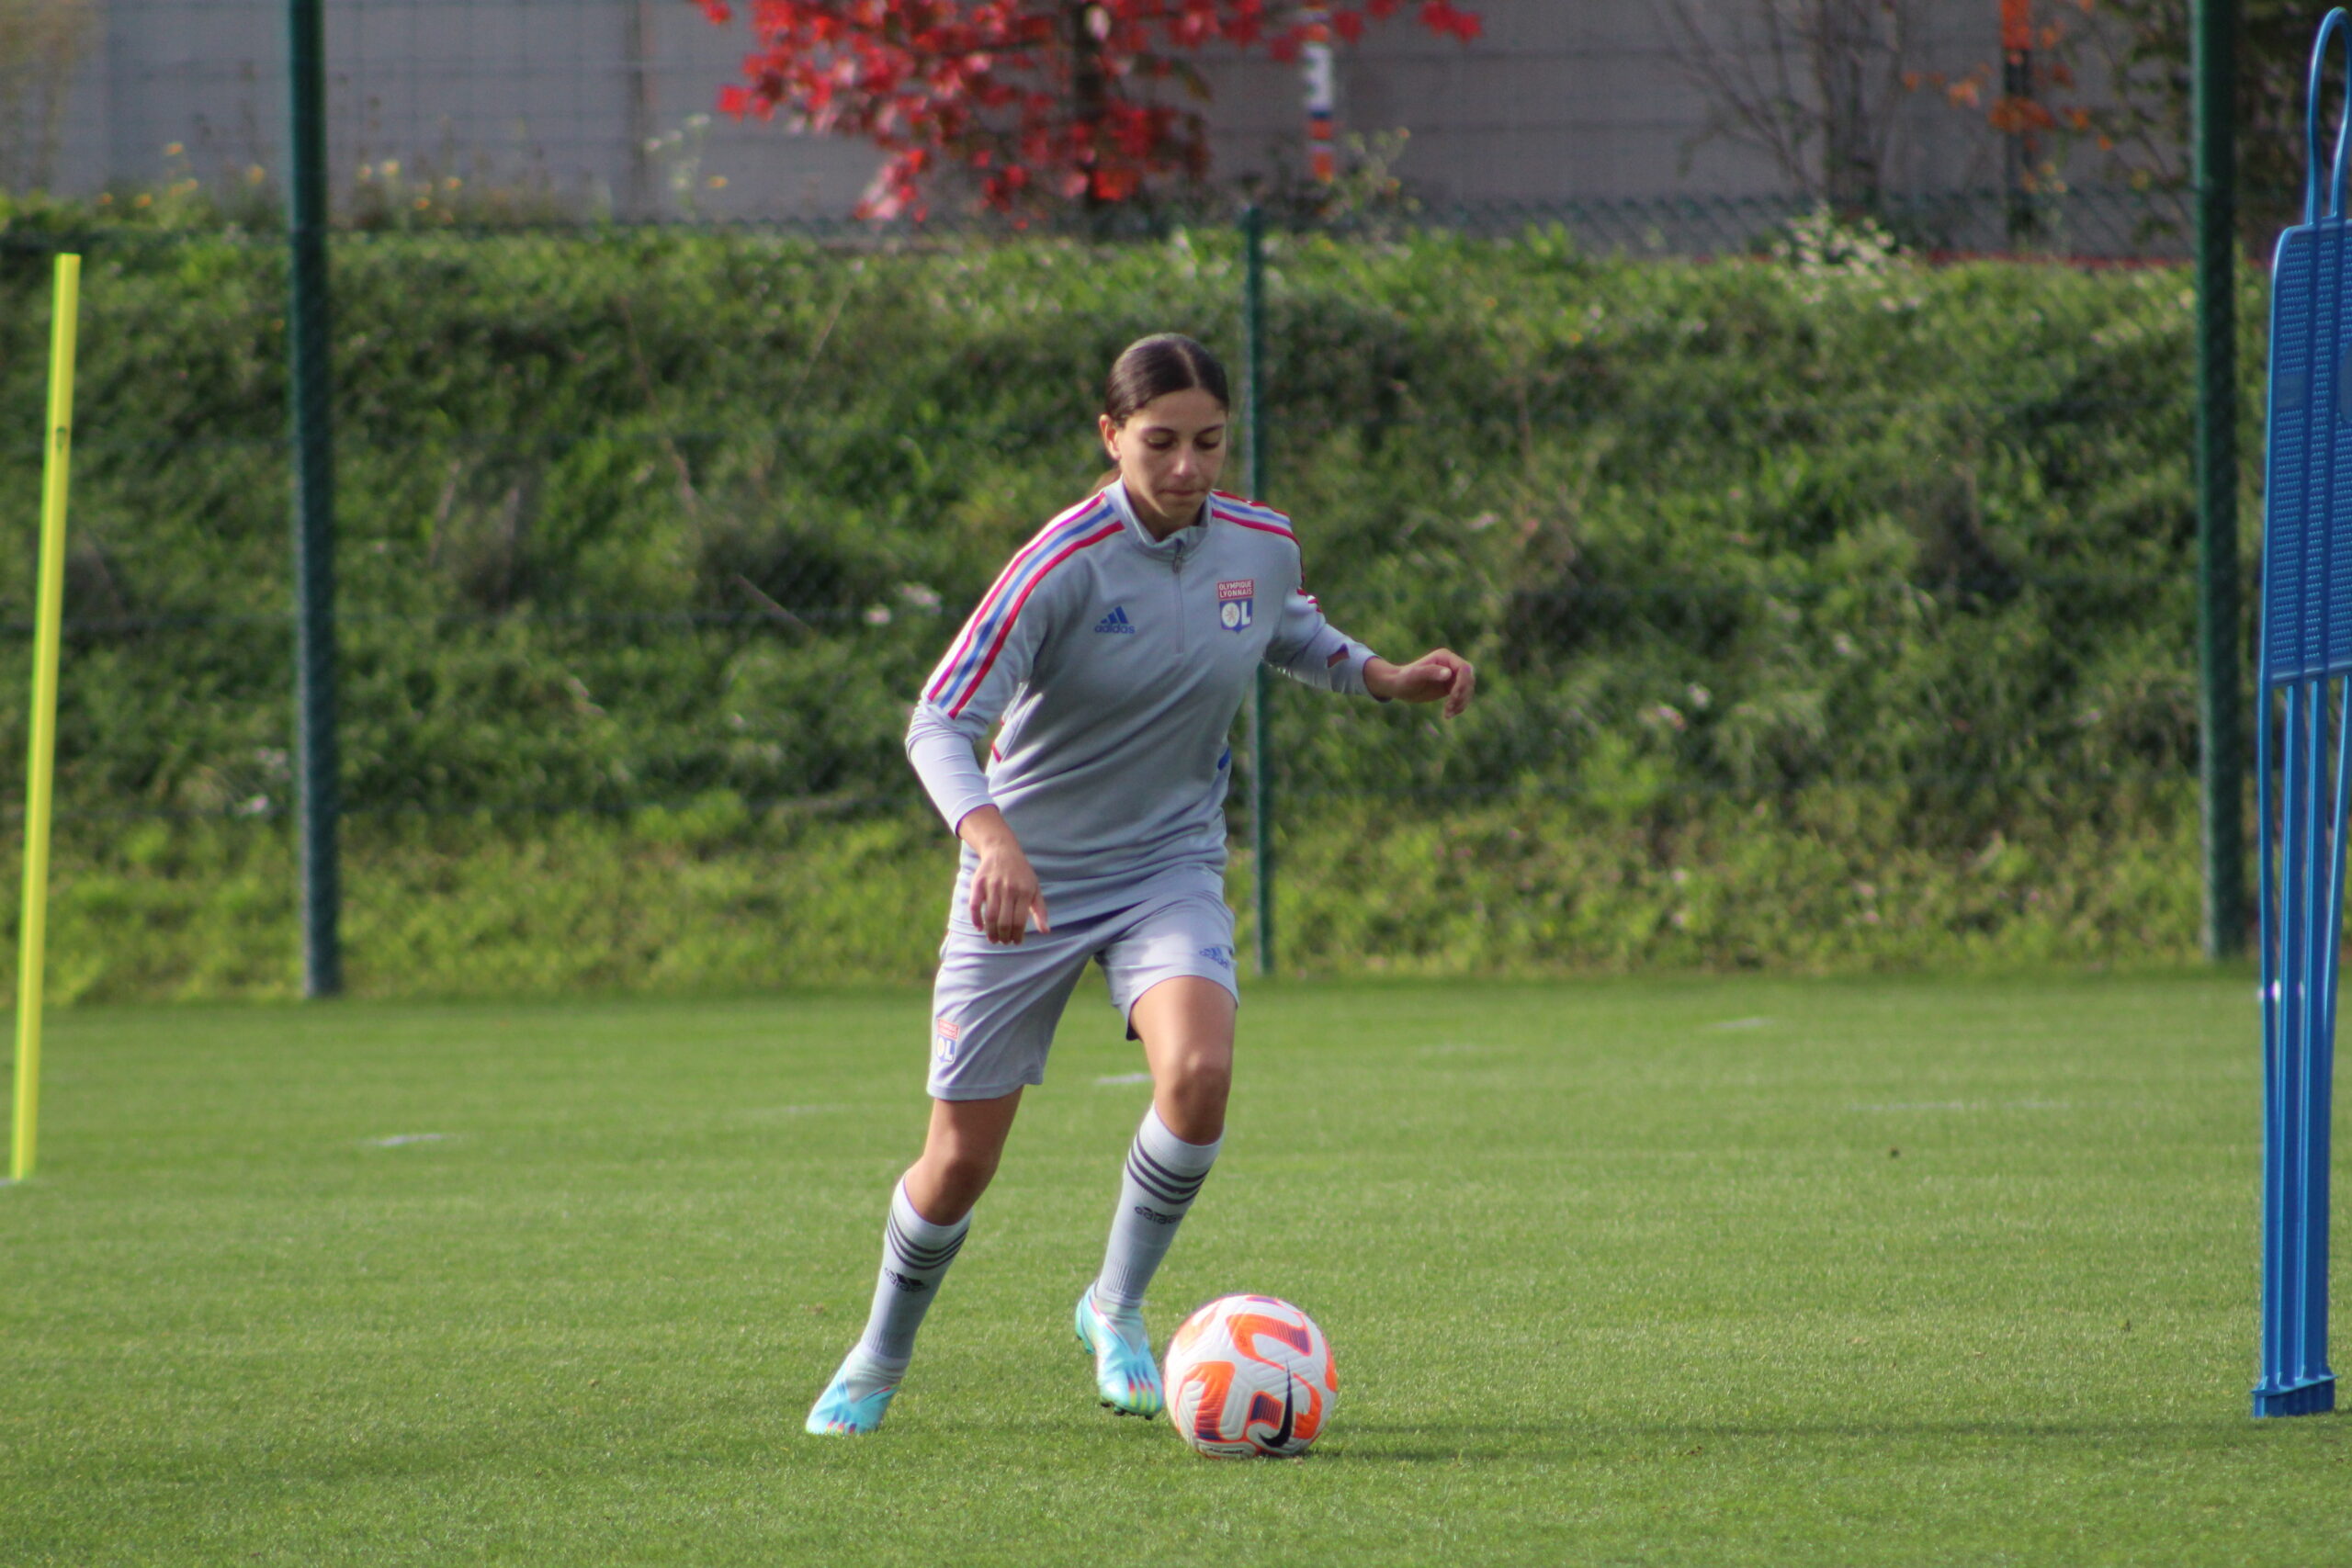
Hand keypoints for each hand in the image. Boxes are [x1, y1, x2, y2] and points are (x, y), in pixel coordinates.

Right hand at [957, 806, 1050, 944]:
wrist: (1002, 850)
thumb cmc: (1022, 874)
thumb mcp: (1035, 889)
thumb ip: (1040, 911)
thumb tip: (1046, 931)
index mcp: (1024, 892)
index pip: (1019, 921)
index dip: (1017, 935)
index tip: (1016, 942)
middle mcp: (1008, 889)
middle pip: (1003, 922)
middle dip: (1003, 937)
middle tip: (1003, 942)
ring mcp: (992, 886)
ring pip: (989, 916)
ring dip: (990, 932)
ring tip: (993, 939)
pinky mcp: (978, 883)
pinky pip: (974, 906)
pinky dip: (975, 919)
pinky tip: (979, 927)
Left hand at [1365, 648, 1476, 718]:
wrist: (1398, 686)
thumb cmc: (1404, 678)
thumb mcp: (1415, 675)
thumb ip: (1431, 672)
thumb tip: (1448, 673)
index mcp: (1445, 657)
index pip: (1464, 668)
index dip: (1462, 683)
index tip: (1452, 697)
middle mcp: (1451, 665)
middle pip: (1469, 679)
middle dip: (1462, 695)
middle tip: (1449, 708)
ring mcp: (1452, 676)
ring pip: (1467, 690)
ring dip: (1461, 703)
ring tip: (1447, 713)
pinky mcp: (1451, 687)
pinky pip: (1462, 697)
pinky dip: (1458, 707)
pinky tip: (1448, 715)